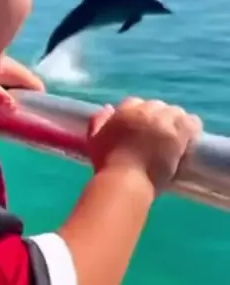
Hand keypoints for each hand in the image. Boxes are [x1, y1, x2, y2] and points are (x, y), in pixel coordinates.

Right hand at [87, 97, 201, 187]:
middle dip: (158, 116)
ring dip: (176, 121)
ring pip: (175, 112)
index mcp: (124, 112)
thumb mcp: (93, 140)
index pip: (136, 102)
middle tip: (160, 133)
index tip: (142, 127)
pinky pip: (191, 123)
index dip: (140, 114)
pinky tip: (191, 136)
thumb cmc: (106, 165)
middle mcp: (144, 113)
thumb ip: (98, 121)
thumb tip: (108, 108)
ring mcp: (162, 123)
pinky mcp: (177, 136)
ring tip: (177, 134)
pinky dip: (192, 127)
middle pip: (157, 105)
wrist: (125, 182)